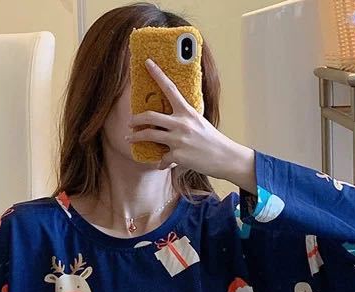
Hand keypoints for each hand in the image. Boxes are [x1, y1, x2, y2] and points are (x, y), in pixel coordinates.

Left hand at [126, 58, 254, 189]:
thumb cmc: (212, 140)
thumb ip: (183, 119)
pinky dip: (161, 163)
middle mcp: (181, 123)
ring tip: (130, 138)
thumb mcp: (198, 123)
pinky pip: (162, 159)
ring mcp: (178, 139)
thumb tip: (169, 122)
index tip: (147, 63)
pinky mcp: (177, 155)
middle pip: (150, 116)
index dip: (157, 74)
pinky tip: (162, 164)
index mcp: (187, 112)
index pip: (170, 88)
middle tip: (130, 122)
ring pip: (149, 135)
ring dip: (136, 137)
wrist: (224, 157)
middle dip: (136, 119)